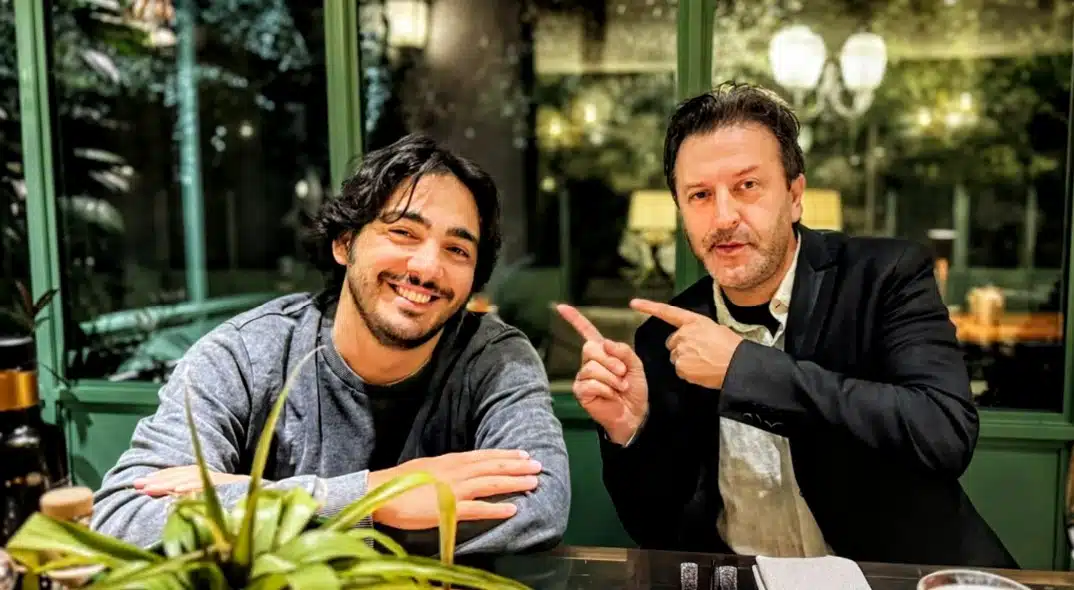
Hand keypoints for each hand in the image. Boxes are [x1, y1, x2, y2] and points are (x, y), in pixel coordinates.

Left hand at [134, 466, 249, 496]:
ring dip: (169, 482)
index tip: (143, 482)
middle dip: (159, 479)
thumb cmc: (248, 506)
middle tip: (137, 484)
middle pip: (184, 475)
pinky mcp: (232, 486)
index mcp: (213, 481)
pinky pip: (210, 485)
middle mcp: (217, 478)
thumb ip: (202, 500)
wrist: (272, 501)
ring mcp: (225, 482)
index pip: (184, 475)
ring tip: (149, 488)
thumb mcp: (222, 503)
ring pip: (193, 479)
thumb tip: (178, 500)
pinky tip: (177, 490)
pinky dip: (194, 486)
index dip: (163, 476)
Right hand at [368, 449, 541, 529]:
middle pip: (493, 467)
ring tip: (533, 483)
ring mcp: (454, 489)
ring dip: (513, 482)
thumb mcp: (428, 467)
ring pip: (491, 484)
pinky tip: (513, 510)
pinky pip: (478, 508)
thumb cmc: (400, 481)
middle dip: (517, 466)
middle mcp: (457, 471)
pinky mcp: (449, 508)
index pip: (484, 456)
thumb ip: (447, 468)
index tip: (523, 454)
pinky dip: (497, 508)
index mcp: (451, 461)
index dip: (505, 455)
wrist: (380, 491)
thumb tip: (462, 468)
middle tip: (538, 466)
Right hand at [556, 304, 647, 445]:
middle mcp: (589, 362)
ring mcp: (583, 376)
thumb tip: (605, 344)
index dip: (575, 319)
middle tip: (623, 373)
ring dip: (611, 378)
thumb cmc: (634, 389)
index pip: (586, 331)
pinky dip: (605, 389)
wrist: (635, 413)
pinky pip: (590, 383)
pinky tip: (611, 395)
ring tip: (620, 387)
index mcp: (603, 352)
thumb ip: (623, 351)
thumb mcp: (635, 366)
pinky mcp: (580, 391)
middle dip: (610, 361)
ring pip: (591, 367)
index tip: (560, 306)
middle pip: (590, 348)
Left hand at [629, 298, 742, 389]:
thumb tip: (695, 339)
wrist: (738, 364)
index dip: (648, 307)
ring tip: (705, 362)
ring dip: (686, 360)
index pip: (667, 312)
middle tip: (700, 353)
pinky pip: (680, 370)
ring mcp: (681, 350)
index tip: (633, 303)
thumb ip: (698, 331)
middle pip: (672, 342)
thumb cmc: (732, 347)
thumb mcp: (716, 330)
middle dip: (681, 347)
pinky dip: (689, 372)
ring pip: (676, 357)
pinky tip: (703, 371)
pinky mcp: (681, 366)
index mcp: (694, 321)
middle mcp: (684, 333)